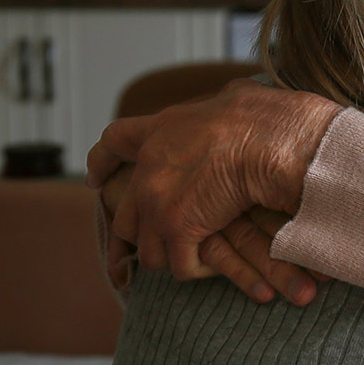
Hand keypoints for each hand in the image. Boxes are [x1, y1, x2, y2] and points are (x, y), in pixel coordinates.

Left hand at [86, 78, 340, 281]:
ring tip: (195, 256)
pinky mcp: (178, 229)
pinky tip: (213, 265)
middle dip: (142, 229)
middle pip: (124, 212)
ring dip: (170, 254)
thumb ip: (224, 101)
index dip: (102, 162)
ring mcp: (158, 201)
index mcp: (163, 129)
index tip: (94, 177)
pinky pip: (179, 265)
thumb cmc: (265, 118)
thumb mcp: (235, 97)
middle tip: (163, 238)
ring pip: (147, 247)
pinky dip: (196, 269)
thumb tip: (239, 95)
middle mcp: (150, 168)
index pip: (114, 142)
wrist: (269, 141)